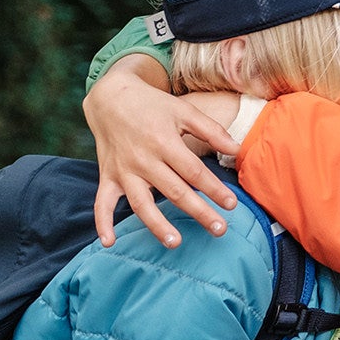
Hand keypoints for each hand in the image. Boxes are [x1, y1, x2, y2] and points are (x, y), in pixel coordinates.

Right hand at [83, 57, 240, 247]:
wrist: (110, 97)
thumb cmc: (153, 105)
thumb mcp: (183, 110)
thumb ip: (212, 130)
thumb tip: (237, 149)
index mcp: (164, 142)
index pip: (193, 171)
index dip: (214, 189)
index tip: (231, 204)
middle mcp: (143, 159)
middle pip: (174, 191)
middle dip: (199, 212)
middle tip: (220, 230)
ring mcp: (124, 171)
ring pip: (141, 203)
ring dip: (157, 225)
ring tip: (175, 242)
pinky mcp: (107, 177)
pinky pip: (102, 202)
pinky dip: (102, 222)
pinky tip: (109, 242)